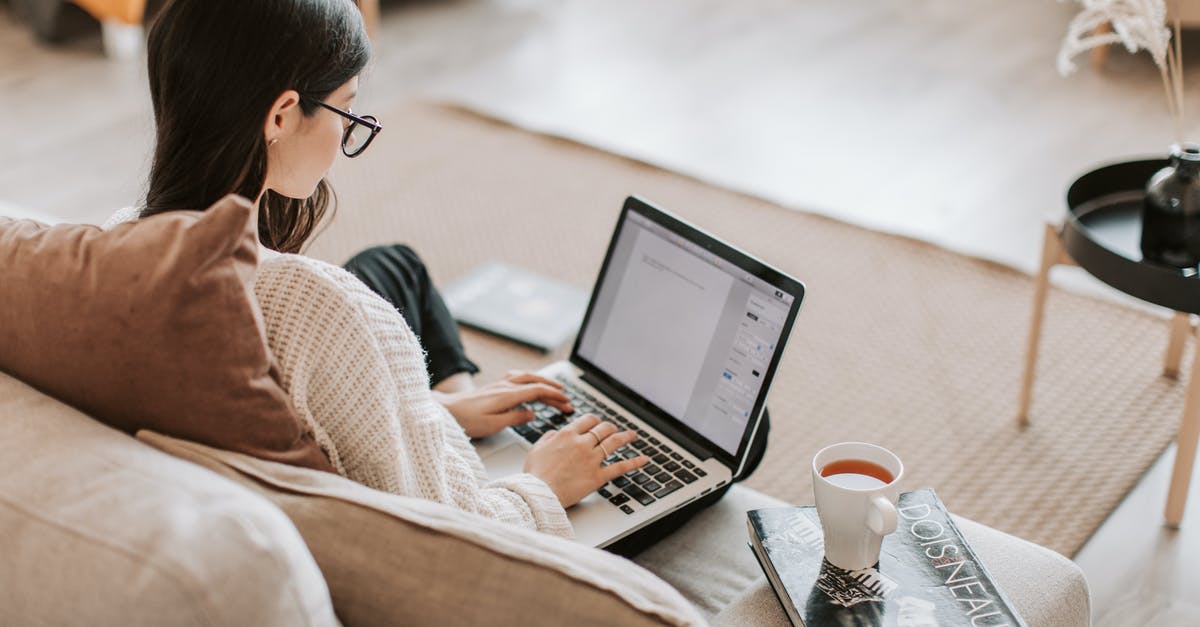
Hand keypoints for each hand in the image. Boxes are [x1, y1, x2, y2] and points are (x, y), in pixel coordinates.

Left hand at [435, 371, 573, 438]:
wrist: (445, 410)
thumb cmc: (466, 420)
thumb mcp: (493, 425)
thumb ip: (515, 418)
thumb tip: (532, 414)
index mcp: (507, 395)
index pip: (537, 391)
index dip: (554, 396)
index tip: (567, 403)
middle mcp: (505, 386)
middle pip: (535, 382)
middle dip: (553, 389)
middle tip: (567, 399)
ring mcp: (499, 384)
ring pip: (527, 377)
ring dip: (543, 381)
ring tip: (555, 388)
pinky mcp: (493, 386)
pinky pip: (517, 377)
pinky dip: (530, 378)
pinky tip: (531, 382)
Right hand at [523, 414, 647, 507]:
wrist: (538, 493)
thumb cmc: (534, 474)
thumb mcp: (536, 448)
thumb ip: (549, 437)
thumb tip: (556, 433)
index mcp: (567, 435)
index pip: (588, 420)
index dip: (595, 420)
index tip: (598, 423)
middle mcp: (582, 444)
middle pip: (603, 428)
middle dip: (610, 427)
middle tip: (614, 429)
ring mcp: (592, 459)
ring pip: (614, 442)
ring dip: (626, 436)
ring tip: (632, 435)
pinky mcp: (598, 476)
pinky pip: (620, 467)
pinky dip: (635, 462)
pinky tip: (644, 459)